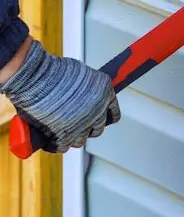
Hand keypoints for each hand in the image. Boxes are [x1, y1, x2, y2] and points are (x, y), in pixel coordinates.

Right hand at [0, 39, 119, 152]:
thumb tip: (85, 97)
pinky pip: (63, 146)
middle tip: (77, 122)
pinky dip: (56, 144)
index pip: (113, 113)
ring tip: (62, 128)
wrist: (37, 77)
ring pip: (81, 140)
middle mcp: (98, 111)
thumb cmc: (55, 70)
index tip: (100, 118)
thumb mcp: (82, 74)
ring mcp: (82, 126)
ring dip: (73, 136)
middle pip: (98, 128)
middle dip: (89, 127)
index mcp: (106, 93)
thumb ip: (89, 88)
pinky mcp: (64, 137)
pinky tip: (51, 138)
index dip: (105, 116)